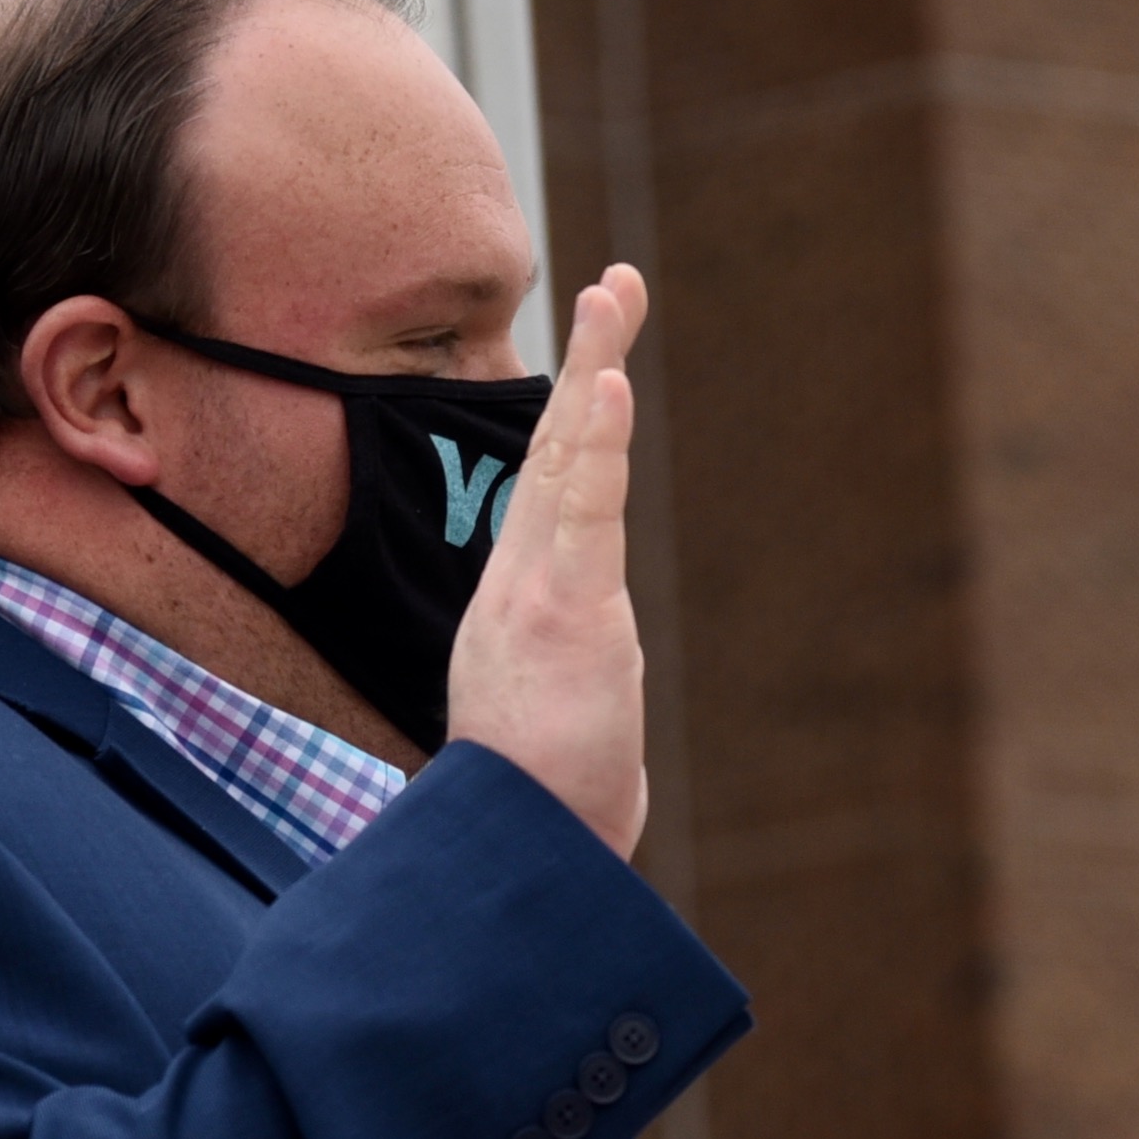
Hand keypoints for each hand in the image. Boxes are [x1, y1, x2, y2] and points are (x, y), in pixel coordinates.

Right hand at [447, 266, 650, 858]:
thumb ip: (575, 710)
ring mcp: (540, 592)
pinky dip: (594, 445)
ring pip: (569, 463)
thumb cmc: (542, 810)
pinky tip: (610, 385)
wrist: (520, 855)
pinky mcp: (562, 613)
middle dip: (593, 361)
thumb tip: (594, 736)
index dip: (577, 418)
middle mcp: (524, 584)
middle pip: (558, 450)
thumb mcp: (558, 737)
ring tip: (616, 296)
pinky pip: (583, 513)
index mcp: (524, 603)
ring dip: (596, 373)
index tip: (605, 360)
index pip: (556, 491)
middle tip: (619, 283)